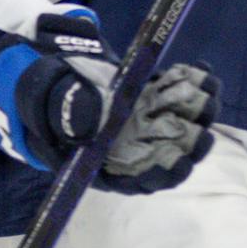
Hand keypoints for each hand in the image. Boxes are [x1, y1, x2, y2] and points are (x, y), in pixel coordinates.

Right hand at [0, 9, 220, 193]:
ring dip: (200, 108)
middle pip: (172, 152)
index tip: (182, 162)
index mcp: (106, 162)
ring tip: (205, 86)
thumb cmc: (41, 98)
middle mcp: (133, 147)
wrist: (50, 70)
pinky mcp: (157, 96)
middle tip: (203, 125)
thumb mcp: (44, 102)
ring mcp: (148, 122)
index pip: (142, 179)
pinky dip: (195, 81)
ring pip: (184, 122)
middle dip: (191, 140)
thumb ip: (65, 111)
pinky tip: (201, 69)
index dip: (164, 172)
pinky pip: (182, 93)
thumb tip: (91, 122)